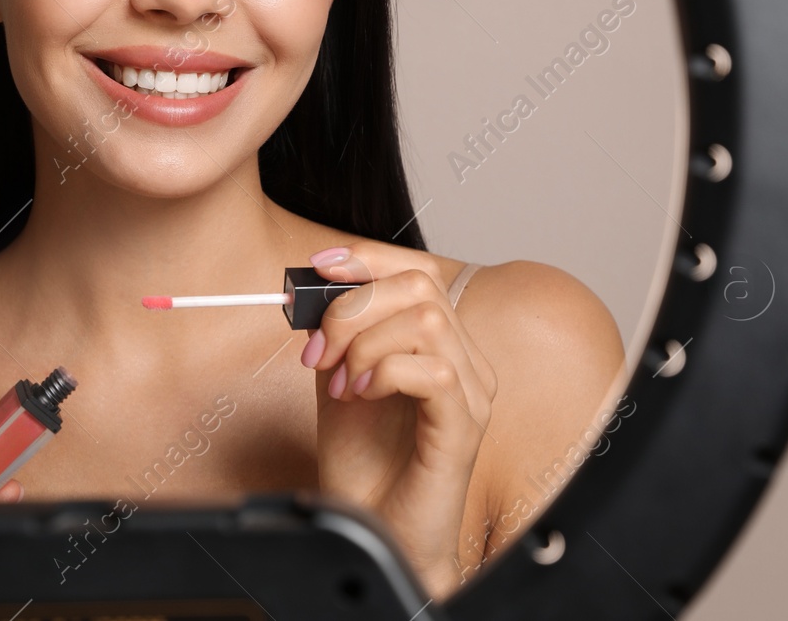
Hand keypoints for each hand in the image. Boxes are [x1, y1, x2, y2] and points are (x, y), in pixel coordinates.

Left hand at [301, 240, 497, 597]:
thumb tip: (315, 288)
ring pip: (427, 321)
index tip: (320, 265)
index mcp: (439, 344)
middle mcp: (465, 362)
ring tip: (341, 382)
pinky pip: (432, 371)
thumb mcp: (337, 379)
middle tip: (319, 351)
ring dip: (365, 343)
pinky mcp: (464, 427)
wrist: (374, 531)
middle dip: (354, 307)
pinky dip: (384, 373)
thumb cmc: (365, 464)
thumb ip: (335, 333)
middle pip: (420, 287)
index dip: (371, 257)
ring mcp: (472, 394)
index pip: (420, 271)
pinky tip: (361, 396)